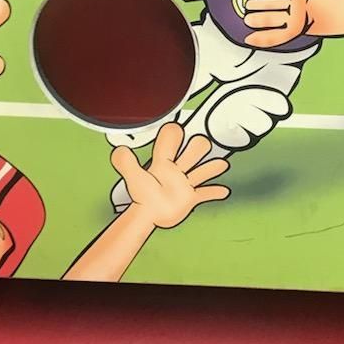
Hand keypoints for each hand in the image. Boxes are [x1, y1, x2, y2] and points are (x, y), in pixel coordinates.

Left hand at [109, 124, 229, 228]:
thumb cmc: (142, 197)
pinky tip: (224, 191)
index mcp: (164, 162)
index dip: (173, 133)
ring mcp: (185, 183)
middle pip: (193, 151)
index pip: (170, 141)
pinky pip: (206, 193)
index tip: (176, 127)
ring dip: (212, 167)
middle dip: (198, 146)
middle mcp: (177, 170)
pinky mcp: (191, 197)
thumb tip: (120, 150)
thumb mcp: (134, 178)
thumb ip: (126, 164)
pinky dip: (214, 192)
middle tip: (201, 143)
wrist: (148, 215)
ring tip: (221, 164)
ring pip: (202, 170)